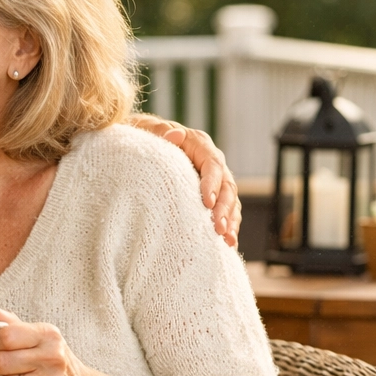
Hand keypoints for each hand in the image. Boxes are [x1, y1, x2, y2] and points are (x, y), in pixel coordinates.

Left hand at [126, 113, 240, 245]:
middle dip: (224, 208)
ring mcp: (214, 179)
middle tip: (217, 228)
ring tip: (226, 240)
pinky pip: (227, 210)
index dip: (212, 184)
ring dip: (230, 220)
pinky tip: (228, 243)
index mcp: (200, 145)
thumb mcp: (150, 131)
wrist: (145, 144)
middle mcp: (212, 161)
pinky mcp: (213, 194)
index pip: (212, 165)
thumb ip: (161, 132)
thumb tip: (174, 135)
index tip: (206, 203)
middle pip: (226, 185)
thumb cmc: (146, 138)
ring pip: (230, 200)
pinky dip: (229, 225)